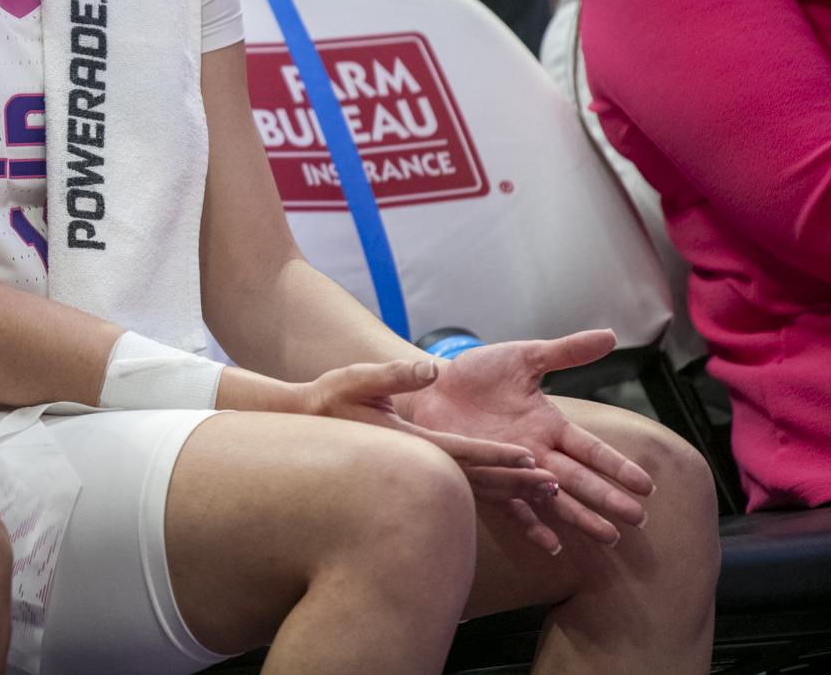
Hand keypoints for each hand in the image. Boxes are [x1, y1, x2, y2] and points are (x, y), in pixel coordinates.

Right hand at [293, 358, 557, 497]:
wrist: (310, 421)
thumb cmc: (333, 396)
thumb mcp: (359, 378)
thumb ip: (396, 374)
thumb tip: (432, 370)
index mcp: (409, 441)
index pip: (460, 451)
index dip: (495, 454)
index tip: (527, 457)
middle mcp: (419, 463)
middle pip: (477, 476)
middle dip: (516, 481)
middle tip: (556, 485)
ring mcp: (420, 471)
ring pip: (475, 487)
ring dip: (513, 491)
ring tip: (552, 493)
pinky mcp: (421, 471)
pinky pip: (464, 487)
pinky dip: (496, 492)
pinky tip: (522, 496)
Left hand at [398, 330, 655, 553]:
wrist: (429, 386)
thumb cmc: (478, 372)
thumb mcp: (523, 357)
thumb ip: (565, 352)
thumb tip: (612, 336)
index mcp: (549, 425)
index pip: (591, 449)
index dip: (617, 465)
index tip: (646, 485)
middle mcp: (537, 452)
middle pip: (579, 478)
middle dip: (608, 497)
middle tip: (638, 519)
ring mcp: (512, 469)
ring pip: (553, 498)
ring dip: (580, 516)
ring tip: (609, 536)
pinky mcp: (485, 478)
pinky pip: (511, 507)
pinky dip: (531, 525)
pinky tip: (552, 545)